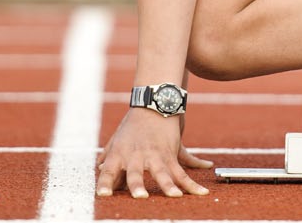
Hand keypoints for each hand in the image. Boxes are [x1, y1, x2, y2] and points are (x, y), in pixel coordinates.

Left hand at [96, 108, 213, 197]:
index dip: (105, 184)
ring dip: (169, 185)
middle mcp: (137, 155)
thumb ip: (108, 156)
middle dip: (138, 184)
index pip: (108, 172)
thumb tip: (99, 169)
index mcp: (120, 154)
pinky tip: (201, 192)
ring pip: (164, 173)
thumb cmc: (133, 123)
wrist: (153, 104)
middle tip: (141, 196)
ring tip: (175, 196)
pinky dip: (191, 183)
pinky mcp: (171, 154)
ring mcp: (156, 155)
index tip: (104, 195)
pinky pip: (182, 172)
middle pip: (136, 173)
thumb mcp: (117, 138)